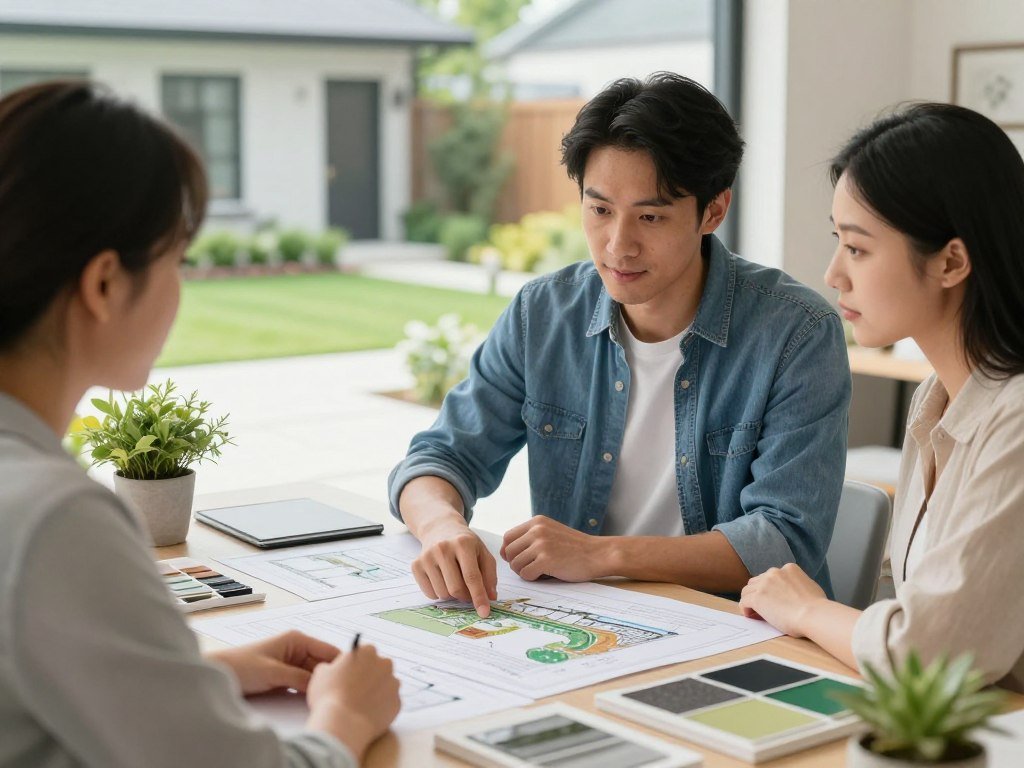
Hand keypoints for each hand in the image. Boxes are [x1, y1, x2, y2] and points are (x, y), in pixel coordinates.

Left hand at [207, 630, 339, 695]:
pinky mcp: (286, 676)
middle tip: (343, 691)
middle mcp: (298, 649)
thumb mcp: (274, 672)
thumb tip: (322, 685)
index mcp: (297, 640)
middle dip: (331, 676)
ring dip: (320, 685)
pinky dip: (309, 690)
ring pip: (314, 675)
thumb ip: (299, 678)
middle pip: (323, 664)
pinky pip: (304, 682)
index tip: (353, 676)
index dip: (341, 662)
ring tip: (331, 696)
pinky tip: (315, 699)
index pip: (328, 650)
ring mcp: (292, 663)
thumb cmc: (242, 666)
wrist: (218, 674)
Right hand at [306, 643, 400, 761]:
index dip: (355, 665)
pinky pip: (390, 703)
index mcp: (367, 651)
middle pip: (379, 667)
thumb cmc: (329, 696)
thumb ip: (332, 665)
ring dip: (377, 692)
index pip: (365, 653)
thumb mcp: (321, 673)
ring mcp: (393, 684)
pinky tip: (367, 714)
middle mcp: (385, 664)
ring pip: (386, 685)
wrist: (343, 723)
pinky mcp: (398, 703)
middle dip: (370, 676)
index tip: (349, 675)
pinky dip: (381, 707)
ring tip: (360, 704)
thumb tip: (335, 669)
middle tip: (354, 690)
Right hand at [413, 521, 497, 616]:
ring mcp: (427, 556)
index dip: (479, 597)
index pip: (472, 577)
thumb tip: (491, 598)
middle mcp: (443, 548)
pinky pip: (430, 593)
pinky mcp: (416, 564)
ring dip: (452, 595)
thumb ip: (490, 575)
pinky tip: (442, 579)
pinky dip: (439, 593)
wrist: (440, 528)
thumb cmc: (465, 543)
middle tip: (469, 592)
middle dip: (466, 597)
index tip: (484, 613)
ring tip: (455, 580)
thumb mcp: (483, 552)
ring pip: (442, 593)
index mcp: (463, 543)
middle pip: (456, 589)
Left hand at [501, 516, 608, 581]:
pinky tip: (544, 575)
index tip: (518, 559)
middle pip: (508, 551)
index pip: (508, 537)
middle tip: (529, 568)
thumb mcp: (551, 532)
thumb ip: (531, 537)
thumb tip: (505, 551)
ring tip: (538, 571)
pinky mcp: (546, 560)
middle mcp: (537, 530)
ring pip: (515, 564)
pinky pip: (525, 574)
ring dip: (524, 572)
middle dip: (515, 563)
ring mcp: (541, 544)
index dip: (509, 551)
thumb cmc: (575, 547)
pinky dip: (532, 578)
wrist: (598, 554)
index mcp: (537, 522)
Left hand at [739, 563, 827, 636]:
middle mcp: (774, 572)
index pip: (771, 576)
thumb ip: (798, 584)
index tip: (771, 600)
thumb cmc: (817, 607)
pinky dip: (745, 609)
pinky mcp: (757, 597)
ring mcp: (765, 584)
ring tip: (755, 613)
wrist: (814, 615)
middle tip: (762, 608)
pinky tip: (750, 616)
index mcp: (789, 568)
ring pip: (747, 591)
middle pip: (757, 581)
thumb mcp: (810, 586)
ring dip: (750, 601)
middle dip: (758, 593)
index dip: (769, 589)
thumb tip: (795, 590)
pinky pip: (744, 602)